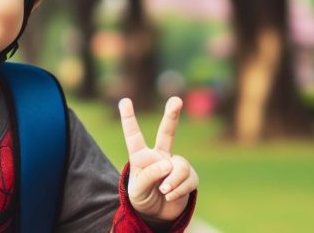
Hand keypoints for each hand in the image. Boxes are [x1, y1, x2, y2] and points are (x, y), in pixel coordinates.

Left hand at [118, 97, 198, 221]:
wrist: (157, 215)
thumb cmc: (142, 199)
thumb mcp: (138, 190)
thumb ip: (149, 176)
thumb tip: (168, 164)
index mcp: (140, 157)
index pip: (134, 136)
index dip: (129, 118)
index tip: (124, 101)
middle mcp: (159, 156)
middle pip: (167, 132)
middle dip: (172, 115)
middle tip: (176, 100)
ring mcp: (174, 165)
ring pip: (179, 165)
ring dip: (172, 181)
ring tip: (164, 191)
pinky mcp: (189, 176)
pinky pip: (188, 178)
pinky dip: (179, 189)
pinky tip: (170, 196)